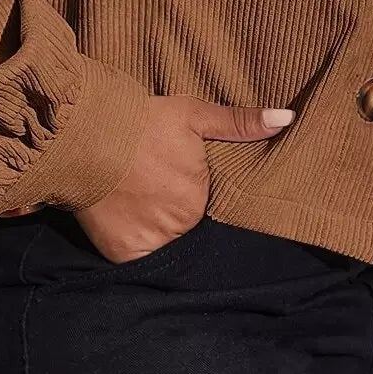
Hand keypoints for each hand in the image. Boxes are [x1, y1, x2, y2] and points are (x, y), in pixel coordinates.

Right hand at [72, 96, 293, 261]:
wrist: (86, 137)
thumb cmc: (142, 123)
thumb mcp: (194, 115)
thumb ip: (239, 123)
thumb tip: (286, 119)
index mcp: (201, 198)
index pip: (208, 210)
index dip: (198, 200)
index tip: (182, 188)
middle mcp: (180, 226)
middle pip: (187, 229)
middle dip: (178, 217)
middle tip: (158, 194)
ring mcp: (151, 242)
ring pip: (165, 246)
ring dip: (158, 233)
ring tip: (143, 207)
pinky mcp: (123, 253)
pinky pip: (137, 258)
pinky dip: (134, 245)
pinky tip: (128, 222)